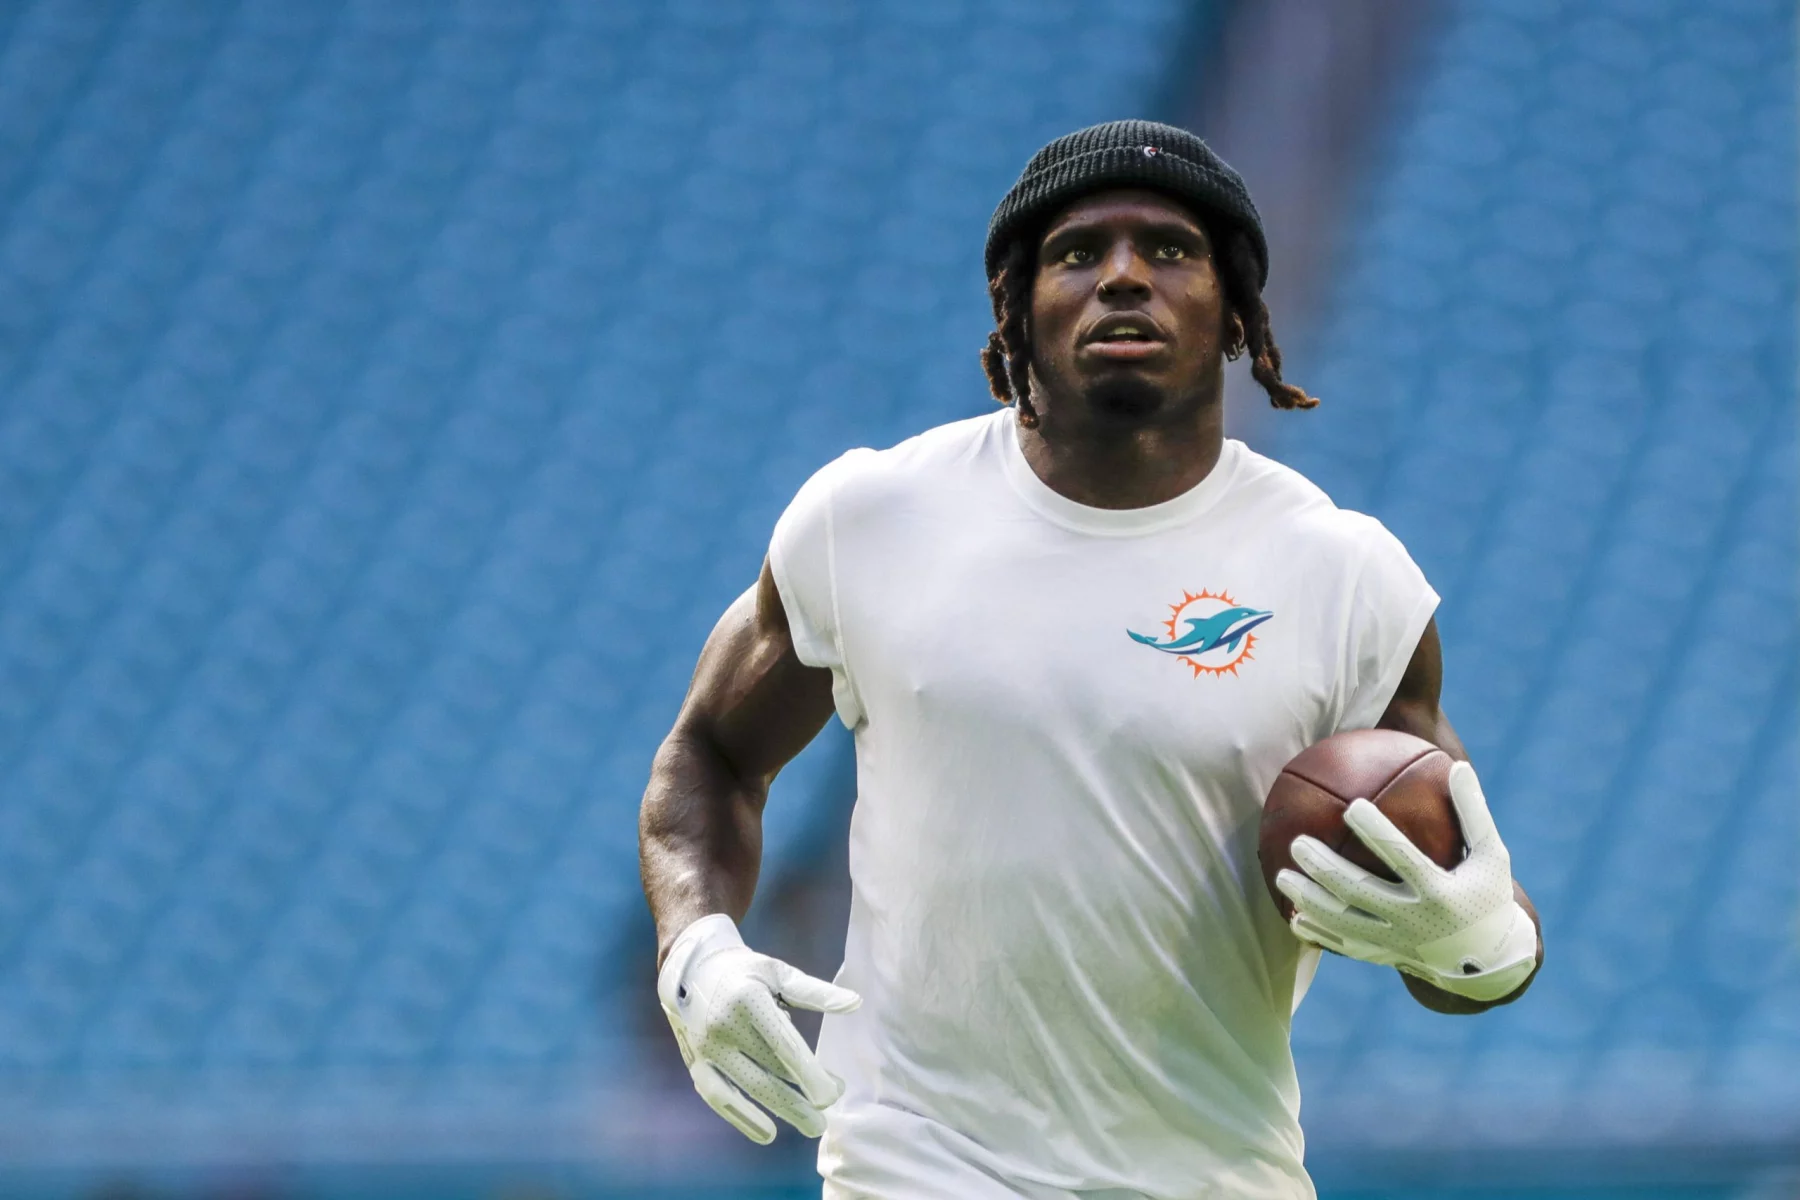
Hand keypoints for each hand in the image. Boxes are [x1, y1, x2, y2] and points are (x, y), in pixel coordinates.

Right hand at [657, 914, 860, 1142]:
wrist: (691, 967)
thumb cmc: (745, 971)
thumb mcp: (778, 972)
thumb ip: (815, 991)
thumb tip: (854, 1004)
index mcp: (747, 998)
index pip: (782, 1043)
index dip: (808, 1072)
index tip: (832, 1093)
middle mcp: (722, 1025)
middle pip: (766, 1072)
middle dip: (799, 1100)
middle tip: (826, 1119)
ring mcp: (706, 1047)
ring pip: (746, 1088)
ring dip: (780, 1111)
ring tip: (811, 1125)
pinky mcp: (695, 1062)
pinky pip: (718, 1096)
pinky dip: (742, 1117)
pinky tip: (767, 1133)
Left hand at [1275, 761, 1537, 1003]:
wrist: (1491, 961)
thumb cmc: (1487, 895)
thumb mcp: (1492, 855)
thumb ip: (1473, 813)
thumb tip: (1458, 766)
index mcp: (1440, 893)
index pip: (1403, 858)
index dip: (1377, 833)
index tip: (1351, 806)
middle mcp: (1415, 921)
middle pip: (1361, 893)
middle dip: (1326, 869)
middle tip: (1298, 843)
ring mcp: (1397, 943)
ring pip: (1344, 923)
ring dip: (1310, 901)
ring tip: (1281, 876)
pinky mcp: (1385, 957)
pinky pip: (1345, 945)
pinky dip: (1318, 933)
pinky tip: (1291, 917)